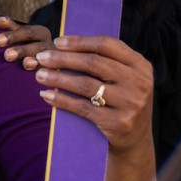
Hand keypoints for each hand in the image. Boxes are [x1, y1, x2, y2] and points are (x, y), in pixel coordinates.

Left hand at [0, 15, 53, 69]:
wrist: (45, 59)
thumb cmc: (26, 44)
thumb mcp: (20, 33)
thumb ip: (10, 27)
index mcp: (40, 33)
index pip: (27, 32)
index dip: (12, 36)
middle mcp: (49, 45)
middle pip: (37, 46)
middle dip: (22, 50)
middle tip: (7, 55)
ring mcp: (54, 60)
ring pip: (46, 60)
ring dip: (35, 62)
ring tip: (26, 64)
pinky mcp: (55, 72)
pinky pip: (51, 73)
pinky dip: (44, 73)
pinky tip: (37, 75)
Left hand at [34, 35, 153, 153]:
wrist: (136, 140)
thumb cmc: (121, 100)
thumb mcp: (123, 78)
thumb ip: (104, 60)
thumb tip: (63, 44)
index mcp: (140, 65)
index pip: (106, 45)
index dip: (79, 41)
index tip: (57, 41)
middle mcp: (139, 83)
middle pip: (93, 63)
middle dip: (63, 58)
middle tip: (41, 57)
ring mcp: (131, 104)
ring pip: (86, 85)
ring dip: (58, 79)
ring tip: (39, 75)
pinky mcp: (118, 123)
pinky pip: (83, 107)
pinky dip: (61, 100)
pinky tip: (46, 95)